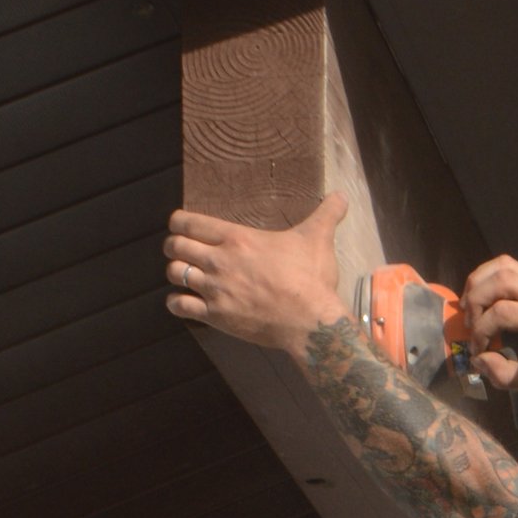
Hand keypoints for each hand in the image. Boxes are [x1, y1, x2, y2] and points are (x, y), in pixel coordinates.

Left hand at [164, 194, 345, 353]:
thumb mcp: (317, 239)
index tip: (182, 226)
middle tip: (181, 250)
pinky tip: (184, 302)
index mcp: (237, 238)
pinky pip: (179, 306)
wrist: (310, 321)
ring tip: (184, 275)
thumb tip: (343, 196)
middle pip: (175, 247)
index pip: (188, 222)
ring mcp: (216, 289)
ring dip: (176, 273)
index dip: (179, 222)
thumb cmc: (311, 279)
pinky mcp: (216, 316)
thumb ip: (326, 214)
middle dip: (174, 247)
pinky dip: (176, 303)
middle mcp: (220, 261)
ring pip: (174, 274)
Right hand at [460, 253, 517, 399]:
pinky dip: (485, 276)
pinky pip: (504, 265)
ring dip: (478, 283)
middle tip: (469, 324)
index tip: (478, 351)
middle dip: (476, 301)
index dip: (481, 331)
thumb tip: (477, 359)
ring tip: (469, 307)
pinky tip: (478, 296)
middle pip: (501, 280)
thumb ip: (502, 375)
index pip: (502, 313)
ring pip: (501, 265)